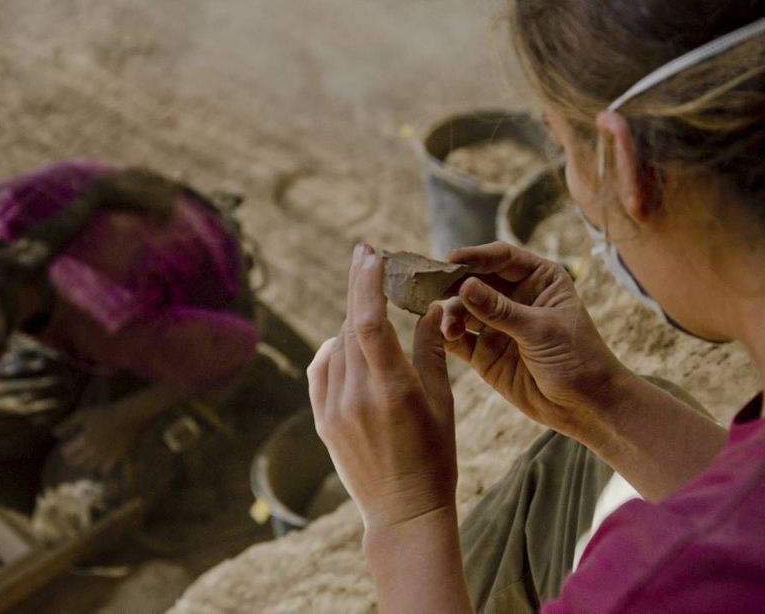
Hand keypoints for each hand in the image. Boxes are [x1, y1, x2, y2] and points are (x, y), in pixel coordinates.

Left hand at [56, 403, 141, 474]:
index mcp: (85, 439)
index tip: (64, 449)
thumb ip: (68, 424)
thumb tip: (54, 434)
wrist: (129, 415)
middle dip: (72, 460)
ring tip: (82, 462)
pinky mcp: (117, 457)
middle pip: (78, 461)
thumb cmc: (105, 412)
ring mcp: (106, 455)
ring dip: (83, 465)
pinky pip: (105, 469)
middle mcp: (94, 450)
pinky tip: (98, 469)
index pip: (68, 452)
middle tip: (71, 458)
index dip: (65, 451)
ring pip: (90, 466)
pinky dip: (99, 470)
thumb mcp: (83, 414)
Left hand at [308, 244, 457, 531]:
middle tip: (366, 257)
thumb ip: (433, 350)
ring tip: (369, 304)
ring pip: (337, 345)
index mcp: (393, 389)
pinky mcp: (323, 421)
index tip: (369, 253)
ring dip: (351, 320)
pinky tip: (346, 342)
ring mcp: (334, 409)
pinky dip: (334, 350)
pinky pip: (321, 370)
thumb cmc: (435, 457)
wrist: (402, 511)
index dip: (366, 282)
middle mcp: (357, 395)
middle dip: (359, 288)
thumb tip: (432, 306)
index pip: (370, 321)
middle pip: (350, 325)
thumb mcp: (443, 402)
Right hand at [441, 242, 629, 438]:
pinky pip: (460, 339)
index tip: (449, 261)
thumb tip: (464, 286)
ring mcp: (498, 325)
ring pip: (463, 309)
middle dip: (453, 284)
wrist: (586, 406)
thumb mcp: (540, 330)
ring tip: (449, 327)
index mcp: (539, 280)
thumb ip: (500, 310)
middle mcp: (515, 298)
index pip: (502, 258)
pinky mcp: (486, 353)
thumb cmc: (578, 358)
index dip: (475, 256)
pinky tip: (443, 336)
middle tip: (431, 288)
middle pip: (476, 281)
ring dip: (451, 314)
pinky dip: (447, 336)